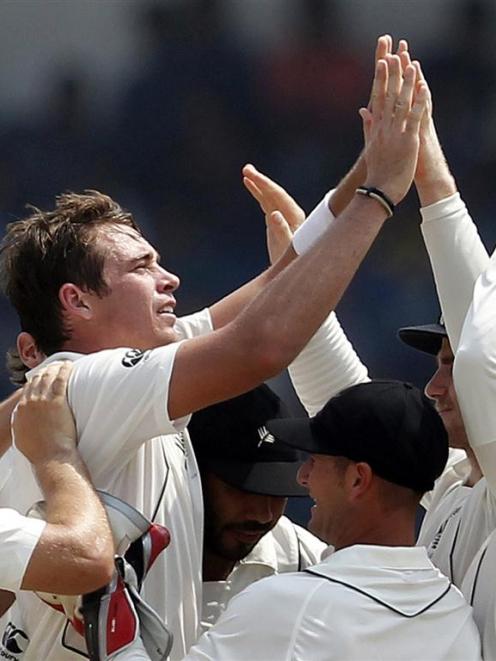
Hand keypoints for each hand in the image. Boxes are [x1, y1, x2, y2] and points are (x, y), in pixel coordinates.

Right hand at [13, 361, 75, 464]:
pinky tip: (69, 366)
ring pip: (48, 377)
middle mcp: (30, 402)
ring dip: (55, 368)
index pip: (28, 388)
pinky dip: (65, 370)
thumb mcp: (22, 437)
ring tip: (62, 364)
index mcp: (21, 409)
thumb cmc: (39, 451)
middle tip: (53, 367)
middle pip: (37, 380)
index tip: (42, 376)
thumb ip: (20, 425)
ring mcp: (43, 401)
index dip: (36, 379)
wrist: (50, 456)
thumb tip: (21, 422)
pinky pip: (61, 380)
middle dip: (45, 371)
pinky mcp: (57, 401)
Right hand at [243, 164, 304, 262]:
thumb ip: (282, 231)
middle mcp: (290, 211)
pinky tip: (248, 182)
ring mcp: (282, 213)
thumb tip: (274, 214)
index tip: (253, 177)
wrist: (293, 268)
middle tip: (246, 169)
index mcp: (295, 215)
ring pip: (268, 194)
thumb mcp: (288, 247)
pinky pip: (264, 201)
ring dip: (258, 182)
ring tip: (245, 170)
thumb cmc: (294, 259)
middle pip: (273, 192)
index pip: (279, 195)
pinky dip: (257, 191)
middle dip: (260, 180)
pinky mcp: (275, 218)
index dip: (266, 185)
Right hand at [360, 54, 427, 204]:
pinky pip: (414, 117)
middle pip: (387, 96)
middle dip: (391, 75)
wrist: (378, 191)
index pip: (377, 99)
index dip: (380, 79)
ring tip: (411, 65)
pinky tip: (423, 88)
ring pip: (401, 103)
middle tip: (392, 54)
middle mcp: (383, 128)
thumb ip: (367, 127)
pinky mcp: (407, 141)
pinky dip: (418, 102)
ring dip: (406, 83)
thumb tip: (362, 111)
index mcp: (375, 129)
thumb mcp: (370, 147)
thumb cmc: (376, 173)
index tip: (381, 62)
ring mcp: (395, 134)